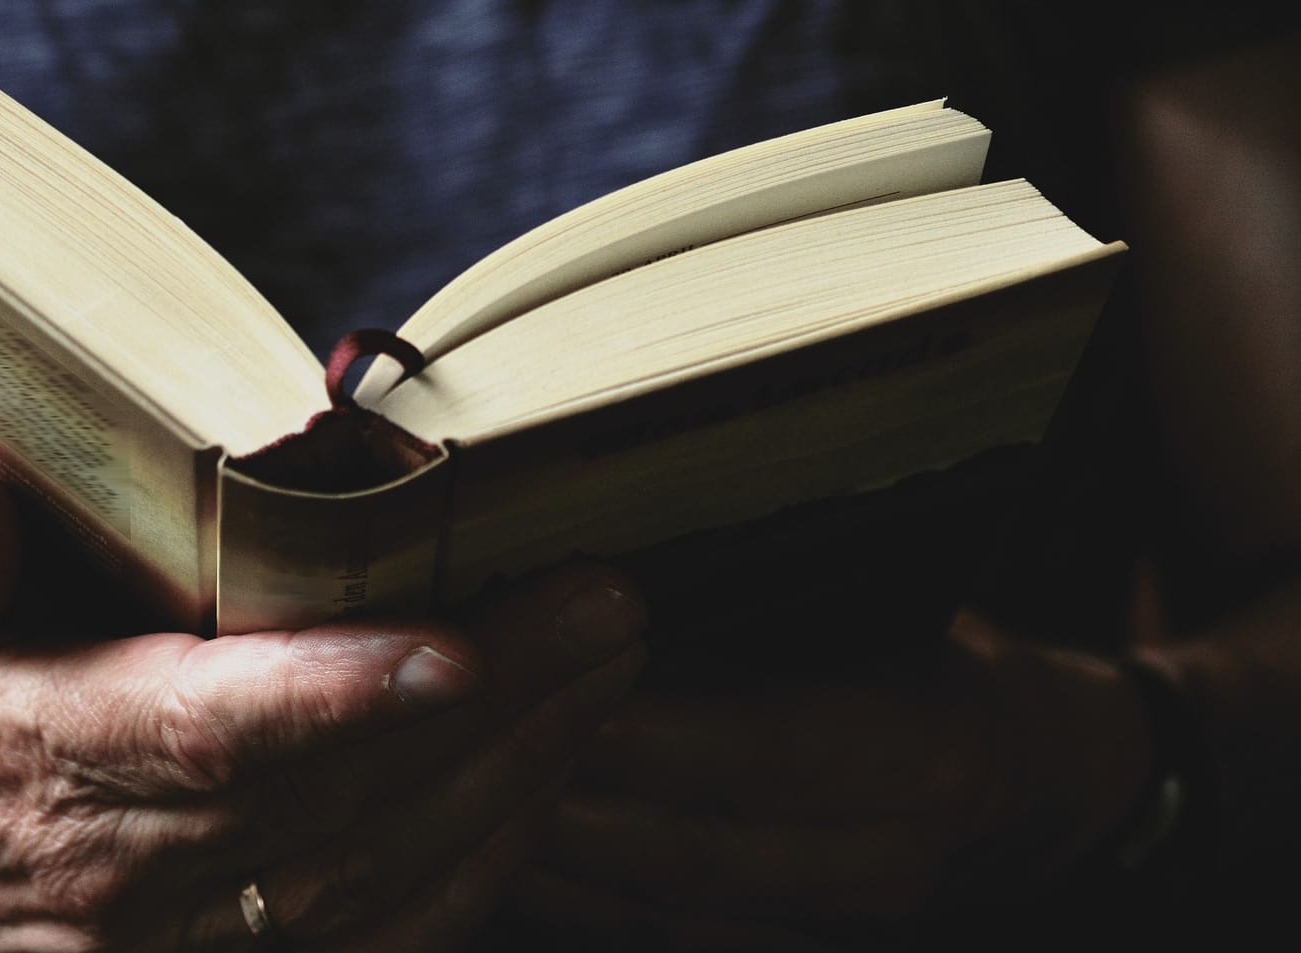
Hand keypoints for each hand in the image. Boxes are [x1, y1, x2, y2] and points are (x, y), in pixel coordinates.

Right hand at [0, 453, 647, 951]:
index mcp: (29, 766)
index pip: (205, 738)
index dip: (338, 699)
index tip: (466, 642)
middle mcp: (114, 882)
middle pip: (333, 806)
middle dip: (490, 712)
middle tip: (607, 605)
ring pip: (374, 883)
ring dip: (507, 782)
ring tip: (607, 671)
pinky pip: (368, 943)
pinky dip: (469, 868)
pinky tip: (542, 780)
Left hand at [499, 612, 1154, 949]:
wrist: (1031, 768)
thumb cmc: (941, 646)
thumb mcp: (895, 592)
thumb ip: (773, 588)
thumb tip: (609, 554)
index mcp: (924, 746)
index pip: (762, 747)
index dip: (643, 726)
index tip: (536, 679)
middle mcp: (881, 856)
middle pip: (688, 845)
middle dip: (560, 796)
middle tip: (446, 737)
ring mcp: (826, 917)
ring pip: (655, 905)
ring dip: (542, 853)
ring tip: (437, 792)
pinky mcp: (775, 944)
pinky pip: (647, 933)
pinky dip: (563, 891)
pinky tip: (486, 842)